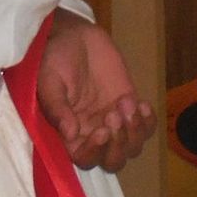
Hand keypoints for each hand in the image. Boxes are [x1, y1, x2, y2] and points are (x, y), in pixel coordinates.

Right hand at [38, 13, 156, 172]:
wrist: (73, 35)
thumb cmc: (54, 57)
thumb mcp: (49, 80)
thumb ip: (57, 107)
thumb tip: (69, 133)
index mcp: (68, 134)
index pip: (84, 159)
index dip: (95, 152)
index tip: (102, 130)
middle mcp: (91, 134)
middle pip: (113, 160)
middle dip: (119, 145)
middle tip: (114, 114)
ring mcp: (112, 121)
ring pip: (132, 147)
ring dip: (134, 130)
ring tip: (126, 102)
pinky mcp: (128, 106)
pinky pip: (146, 126)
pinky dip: (148, 121)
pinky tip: (142, 103)